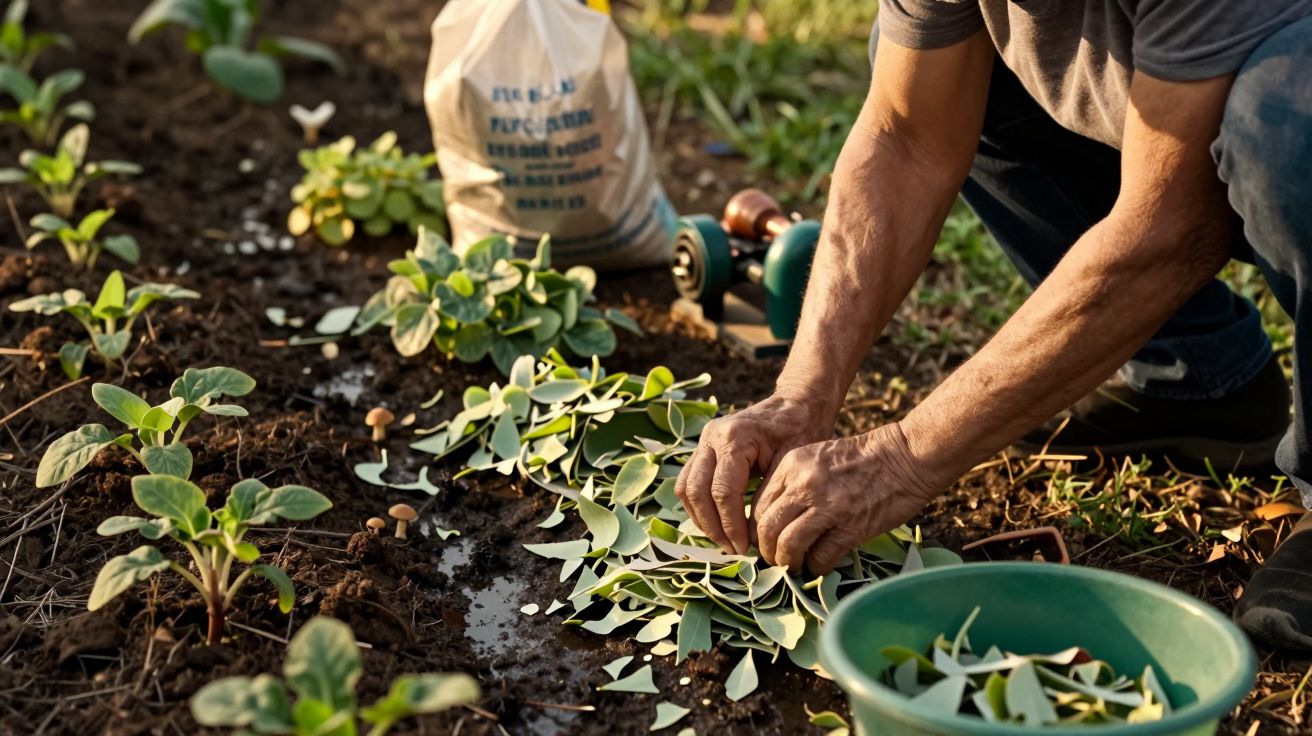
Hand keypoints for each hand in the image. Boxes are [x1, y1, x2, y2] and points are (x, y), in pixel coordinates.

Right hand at [675, 392, 831, 554]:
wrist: (796, 405)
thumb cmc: (801, 431)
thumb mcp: (791, 463)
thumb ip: (768, 495)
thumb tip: (753, 534)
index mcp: (734, 437)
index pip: (723, 492)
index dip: (731, 525)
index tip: (745, 547)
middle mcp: (711, 436)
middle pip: (697, 492)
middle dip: (713, 526)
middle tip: (733, 549)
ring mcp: (703, 441)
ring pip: (686, 489)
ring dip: (701, 519)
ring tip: (724, 540)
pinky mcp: (703, 449)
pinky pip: (690, 482)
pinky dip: (699, 507)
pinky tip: (718, 524)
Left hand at [752, 422, 942, 573]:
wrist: (905, 456)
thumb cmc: (861, 458)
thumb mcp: (816, 457)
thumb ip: (792, 483)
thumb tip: (774, 520)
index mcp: (791, 466)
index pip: (757, 507)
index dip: (757, 531)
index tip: (764, 541)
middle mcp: (803, 485)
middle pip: (767, 529)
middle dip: (767, 551)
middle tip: (776, 560)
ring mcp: (827, 506)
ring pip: (788, 546)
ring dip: (788, 563)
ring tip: (796, 566)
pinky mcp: (850, 527)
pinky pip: (820, 557)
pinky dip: (817, 567)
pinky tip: (820, 565)